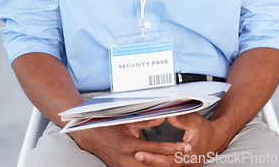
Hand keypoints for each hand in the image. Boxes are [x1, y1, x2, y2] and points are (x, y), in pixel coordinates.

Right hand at [69, 118, 192, 166]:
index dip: (174, 148)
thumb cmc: (108, 126)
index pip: (158, 149)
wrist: (91, 137)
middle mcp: (128, 160)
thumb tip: (162, 116)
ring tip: (179, 162)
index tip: (186, 147)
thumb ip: (146, 119)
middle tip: (187, 158)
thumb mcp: (127, 120)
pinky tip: (162, 165)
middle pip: (157, 165)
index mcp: (130, 145)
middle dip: (173, 162)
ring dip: (164, 166)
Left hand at [134, 113, 225, 165]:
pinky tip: (149, 159)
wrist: (214, 138)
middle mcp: (187, 163)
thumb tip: (166, 114)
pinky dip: (158, 163)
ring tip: (140, 157)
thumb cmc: (205, 129)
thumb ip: (180, 118)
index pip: (168, 159)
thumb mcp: (194, 120)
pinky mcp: (182, 165)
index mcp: (189, 154)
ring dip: (153, 163)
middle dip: (149, 161)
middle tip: (137, 155)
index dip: (153, 157)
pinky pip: (169, 166)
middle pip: (165, 166)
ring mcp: (185, 166)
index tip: (140, 152)